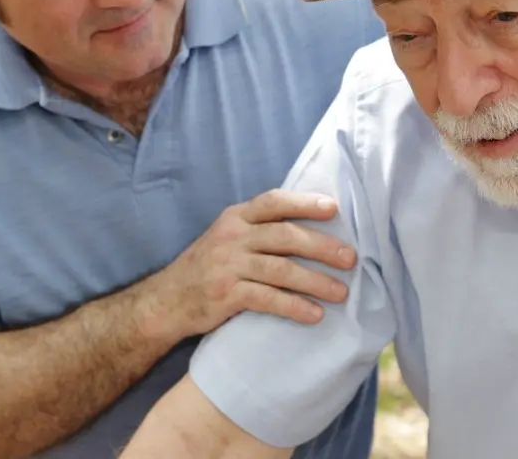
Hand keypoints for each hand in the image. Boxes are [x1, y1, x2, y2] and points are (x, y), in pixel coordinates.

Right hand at [143, 189, 355, 340]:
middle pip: (285, 236)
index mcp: (236, 217)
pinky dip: (294, 306)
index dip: (304, 203)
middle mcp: (233, 237)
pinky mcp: (226, 295)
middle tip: (351, 259)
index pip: (274, 202)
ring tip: (341, 292)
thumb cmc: (208, 266)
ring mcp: (228, 266)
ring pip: (281, 269)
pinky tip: (314, 314)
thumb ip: (261, 229)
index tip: (334, 208)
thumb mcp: (229, 236)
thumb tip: (313, 227)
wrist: (166, 301)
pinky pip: (268, 299)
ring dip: (316, 281)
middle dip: (322, 246)